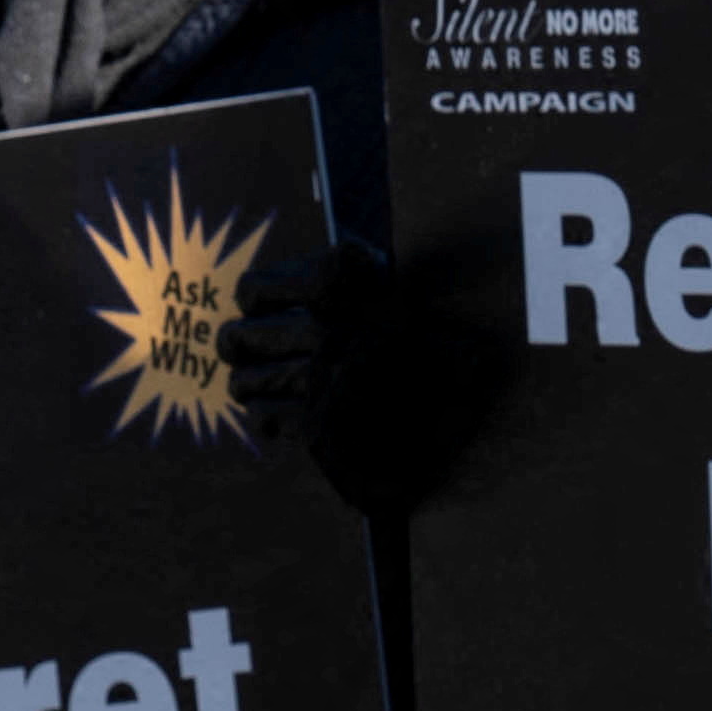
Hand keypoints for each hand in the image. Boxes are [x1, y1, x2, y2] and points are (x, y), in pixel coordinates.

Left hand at [230, 240, 516, 523]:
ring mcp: (315, 379)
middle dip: (241, 349)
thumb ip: (348, 285)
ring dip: (252, 385)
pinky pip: (265, 418)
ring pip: (245, 382)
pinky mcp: (317, 425)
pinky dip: (270, 419)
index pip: (253, 292)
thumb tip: (297, 288)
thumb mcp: (395, 296)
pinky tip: (284, 419)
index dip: (254, 303)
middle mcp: (320, 329)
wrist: (472, 404)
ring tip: (262, 385)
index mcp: (337, 284)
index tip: (261, 309)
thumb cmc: (439, 345)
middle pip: (239, 340)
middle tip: (248, 351)